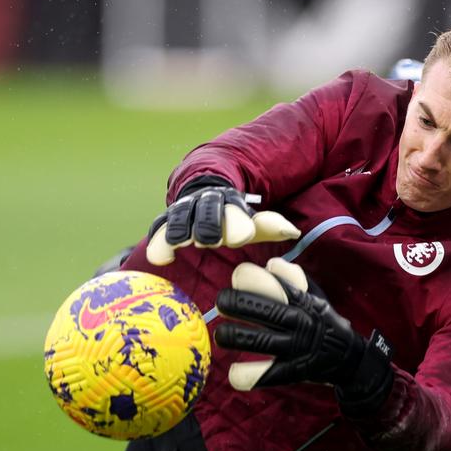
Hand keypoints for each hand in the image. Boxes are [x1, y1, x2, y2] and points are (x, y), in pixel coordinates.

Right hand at [146, 185, 299, 265]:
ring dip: (180, 229)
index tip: (243, 237)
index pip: (234, 210)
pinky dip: (158, 240)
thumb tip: (292, 231)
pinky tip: (161, 259)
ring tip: (180, 244)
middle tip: (210, 241)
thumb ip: (270, 226)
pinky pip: (158, 228)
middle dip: (209, 224)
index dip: (238, 222)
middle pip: (206, 211)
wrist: (204, 191)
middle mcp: (205, 203)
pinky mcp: (165, 221)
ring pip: (179, 216)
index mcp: (230, 203)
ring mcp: (183, 210)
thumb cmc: (234, 219)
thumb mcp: (253, 222)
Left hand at [214, 259, 393, 404]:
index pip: (277, 284)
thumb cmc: (322, 321)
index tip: (238, 276)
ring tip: (220, 335)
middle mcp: (299, 323)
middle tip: (220, 303)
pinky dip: (247, 375)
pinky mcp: (293, 372)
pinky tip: (233, 373)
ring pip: (260, 342)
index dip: (253, 279)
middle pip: (265, 311)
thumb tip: (269, 265)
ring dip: (234, 337)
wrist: (348, 357)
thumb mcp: (314, 295)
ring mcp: (296, 349)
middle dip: (236, 305)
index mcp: (303, 301)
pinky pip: (267, 375)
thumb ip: (293, 278)